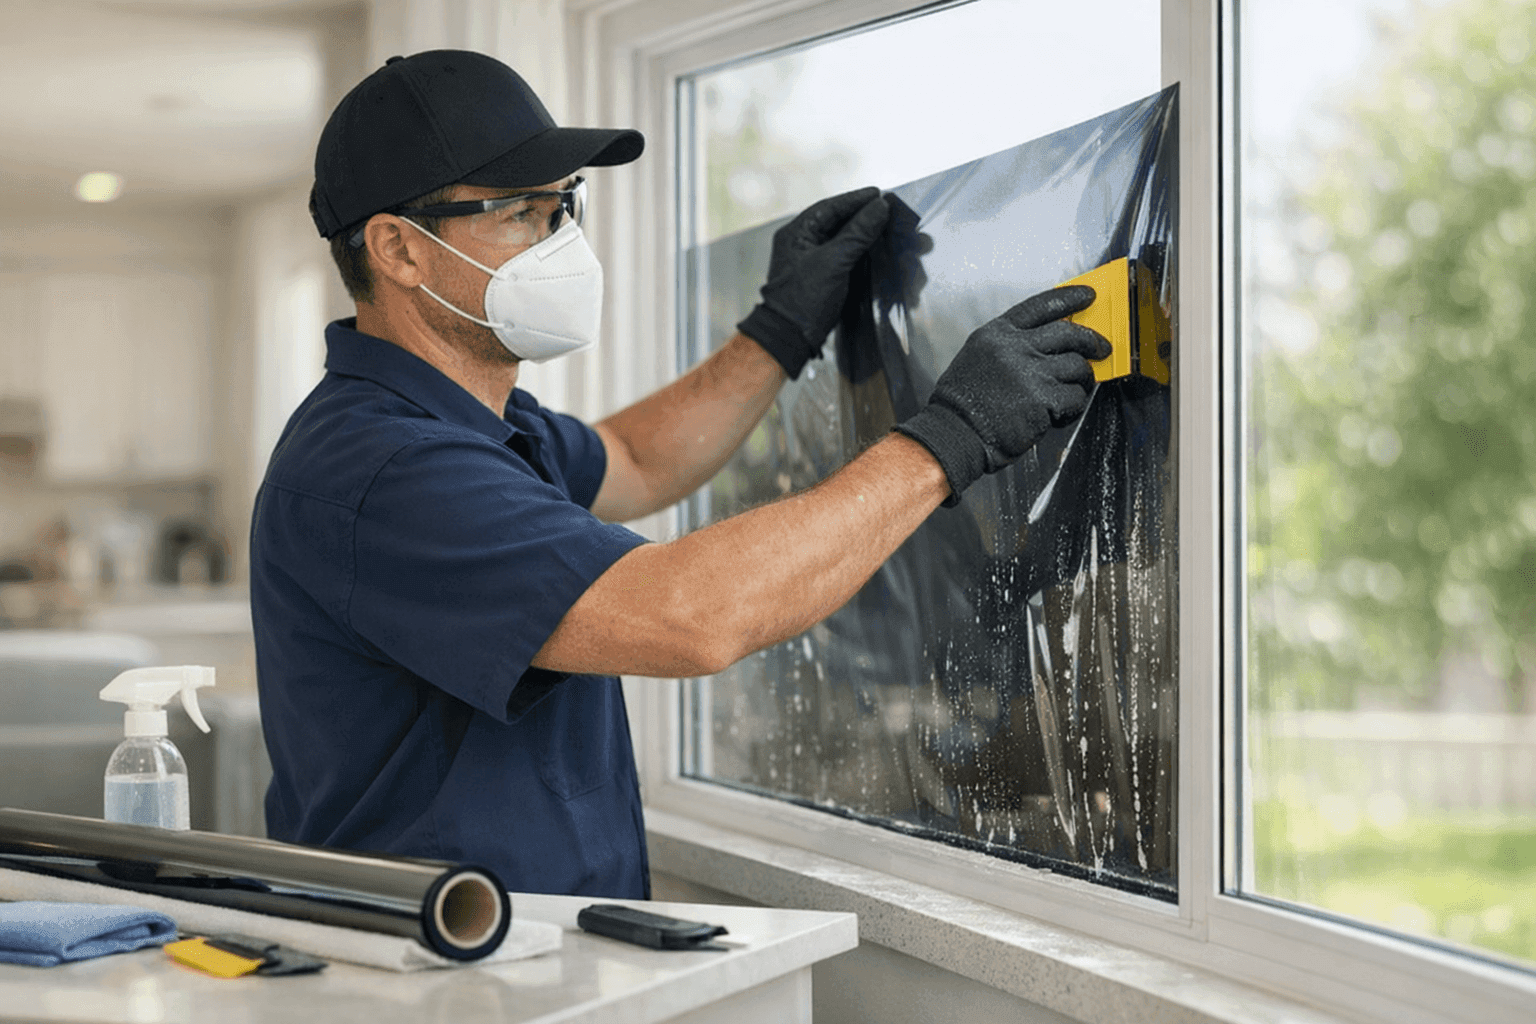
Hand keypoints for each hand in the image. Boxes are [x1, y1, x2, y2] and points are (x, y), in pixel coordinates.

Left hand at [737, 187, 890, 378]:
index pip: (830, 208)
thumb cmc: (803, 300)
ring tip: (893, 234)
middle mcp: (803, 244)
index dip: (856, 200)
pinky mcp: (824, 280)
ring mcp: (813, 262)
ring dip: (870, 239)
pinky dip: (866, 256)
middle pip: (840, 224)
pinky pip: (848, 260)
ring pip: (846, 242)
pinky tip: (882, 255)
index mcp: (796, 233)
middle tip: (892, 213)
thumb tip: (880, 207)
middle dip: (868, 221)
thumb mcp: (833, 262)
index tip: (879, 195)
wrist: (790, 339)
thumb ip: (857, 233)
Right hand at [893, 285, 1110, 505]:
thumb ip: (1009, 347)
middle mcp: (1014, 346)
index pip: (1041, 306)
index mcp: (996, 333)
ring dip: (1082, 380)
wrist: (954, 434)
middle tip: (1101, 349)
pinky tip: (1061, 414)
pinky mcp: (1043, 398)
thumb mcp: (978, 358)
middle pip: (1068, 332)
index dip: (1069, 298)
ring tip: (1076, 391)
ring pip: (1077, 366)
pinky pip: (1075, 397)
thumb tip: (1051, 346)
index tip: (1088, 296)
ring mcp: (1030, 371)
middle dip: (1091, 340)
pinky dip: (1074, 407)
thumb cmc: (963, 404)